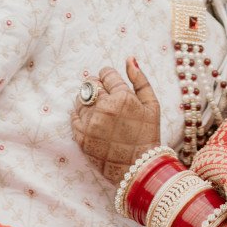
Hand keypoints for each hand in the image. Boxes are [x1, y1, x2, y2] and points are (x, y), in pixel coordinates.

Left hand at [72, 58, 162, 184]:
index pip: (106, 74)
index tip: (112, 84)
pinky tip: (94, 121)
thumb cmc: (148, 134)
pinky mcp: (81, 137)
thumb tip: (129, 58)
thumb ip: (140, 80)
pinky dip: (81, 115)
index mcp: (123, 97)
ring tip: (100, 110)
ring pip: (80, 99)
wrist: (138, 168)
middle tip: (106, 97)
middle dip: (97, 86)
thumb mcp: (152, 105)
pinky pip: (74, 116)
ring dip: (87, 100)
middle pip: (90, 84)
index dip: (109, 77)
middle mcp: (104, 108)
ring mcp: (91, 123)